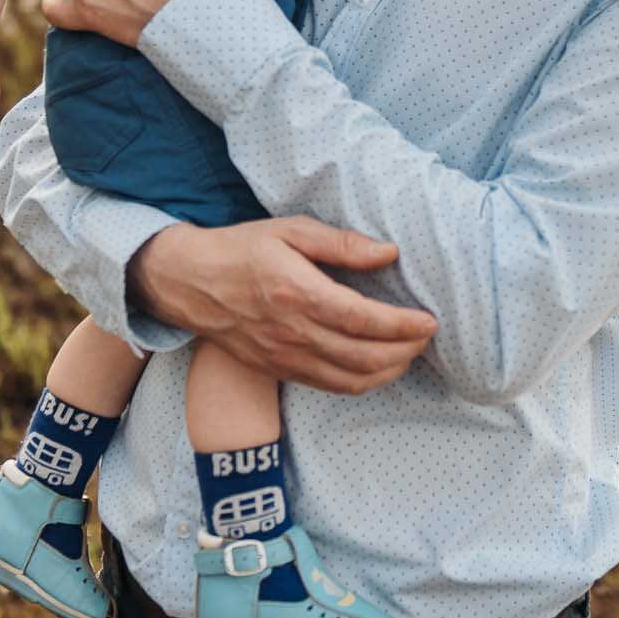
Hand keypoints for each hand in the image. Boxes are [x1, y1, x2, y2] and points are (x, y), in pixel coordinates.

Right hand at [132, 217, 438, 394]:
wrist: (189, 283)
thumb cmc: (241, 249)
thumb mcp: (290, 230)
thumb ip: (341, 244)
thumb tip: (388, 252)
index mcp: (298, 293)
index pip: (363, 320)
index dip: (402, 326)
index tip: (429, 320)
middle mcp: (293, 332)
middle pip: (364, 356)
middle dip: (405, 350)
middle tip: (427, 336)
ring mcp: (285, 357)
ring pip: (351, 380)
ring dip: (389, 371)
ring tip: (409, 352)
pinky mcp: (279, 370)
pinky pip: (330, 386)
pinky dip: (362, 382)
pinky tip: (378, 367)